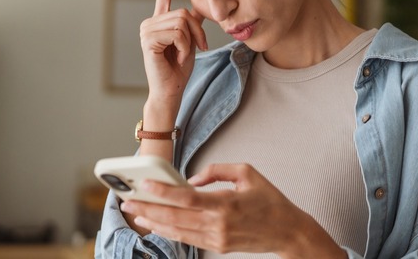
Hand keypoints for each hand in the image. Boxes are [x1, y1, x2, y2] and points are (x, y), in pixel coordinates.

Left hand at [120, 164, 345, 258]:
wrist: (288, 231)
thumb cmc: (270, 199)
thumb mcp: (248, 172)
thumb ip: (217, 170)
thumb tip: (192, 179)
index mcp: (226, 203)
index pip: (187, 198)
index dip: (163, 192)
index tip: (145, 184)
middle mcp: (219, 224)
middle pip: (176, 218)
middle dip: (149, 209)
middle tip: (129, 201)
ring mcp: (217, 239)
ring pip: (178, 231)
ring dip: (154, 222)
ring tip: (136, 213)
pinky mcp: (218, 247)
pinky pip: (188, 239)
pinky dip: (170, 232)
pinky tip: (156, 225)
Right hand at [140, 0, 207, 107]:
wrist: (171, 90)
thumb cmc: (179, 68)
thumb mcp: (190, 41)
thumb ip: (190, 23)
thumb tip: (195, 10)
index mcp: (160, 21)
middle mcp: (150, 22)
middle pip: (183, 13)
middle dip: (196, 32)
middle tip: (195, 48)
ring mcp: (146, 30)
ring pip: (182, 22)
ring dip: (189, 41)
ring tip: (181, 54)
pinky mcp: (148, 40)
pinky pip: (177, 33)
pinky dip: (183, 47)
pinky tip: (175, 57)